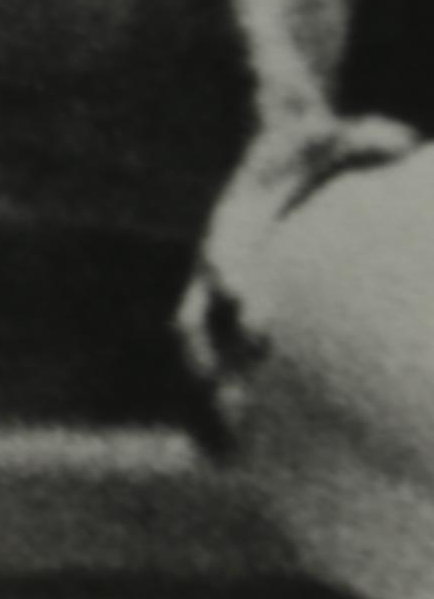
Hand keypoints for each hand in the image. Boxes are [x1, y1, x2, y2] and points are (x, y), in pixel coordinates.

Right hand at [180, 112, 419, 440]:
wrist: (263, 162)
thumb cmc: (309, 152)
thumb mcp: (335, 135)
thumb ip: (365, 139)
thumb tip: (401, 144)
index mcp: (232, 227)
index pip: (224, 256)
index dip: (233, 283)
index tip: (252, 315)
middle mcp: (214, 274)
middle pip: (197, 327)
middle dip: (207, 370)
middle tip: (231, 410)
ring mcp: (214, 305)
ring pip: (199, 365)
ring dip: (206, 410)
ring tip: (227, 459)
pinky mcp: (229, 328)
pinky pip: (222, 376)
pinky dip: (221, 418)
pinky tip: (239, 463)